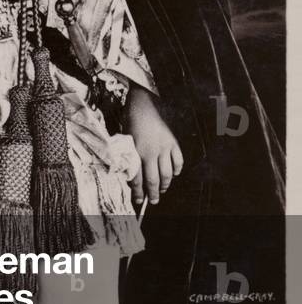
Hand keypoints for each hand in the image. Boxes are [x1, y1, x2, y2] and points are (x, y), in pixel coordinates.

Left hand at [123, 85, 182, 207]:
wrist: (143, 101)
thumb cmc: (131, 119)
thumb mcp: (125, 138)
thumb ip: (128, 156)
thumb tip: (130, 174)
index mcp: (136, 151)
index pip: (136, 179)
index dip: (136, 192)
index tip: (137, 200)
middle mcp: (151, 152)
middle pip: (153, 180)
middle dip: (152, 194)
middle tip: (152, 201)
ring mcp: (164, 148)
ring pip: (167, 174)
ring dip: (165, 185)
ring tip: (162, 190)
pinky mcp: (173, 142)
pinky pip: (178, 161)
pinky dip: (177, 170)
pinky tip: (173, 174)